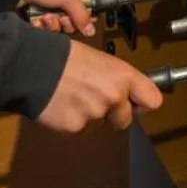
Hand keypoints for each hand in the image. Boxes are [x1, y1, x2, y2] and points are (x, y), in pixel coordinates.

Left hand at [20, 0, 94, 36]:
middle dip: (66, 23)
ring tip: (44, 15)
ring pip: (60, 28)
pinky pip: (46, 30)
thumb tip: (92, 31)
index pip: (90, 10)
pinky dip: (40, 26)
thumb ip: (82, 15)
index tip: (78, 18)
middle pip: (75, 23)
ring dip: (52, 24)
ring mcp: (54, 10)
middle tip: (60, 16)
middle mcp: (67, 1)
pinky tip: (36, 18)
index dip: (86, 18)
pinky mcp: (41, 18)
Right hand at [36, 43, 163, 132]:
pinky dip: (73, 122)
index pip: (153, 101)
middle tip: (93, 99)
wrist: (33, 66)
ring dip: (90, 117)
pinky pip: (81, 130)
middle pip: (126, 120)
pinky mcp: (76, 128)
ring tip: (72, 97)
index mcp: (124, 76)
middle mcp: (114, 97)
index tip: (135, 104)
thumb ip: (117, 79)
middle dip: (113, 115)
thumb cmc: (66, 57)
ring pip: (100, 124)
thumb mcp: (100, 60)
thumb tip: (127, 95)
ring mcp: (95, 115)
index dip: (143, 104)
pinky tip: (62, 105)